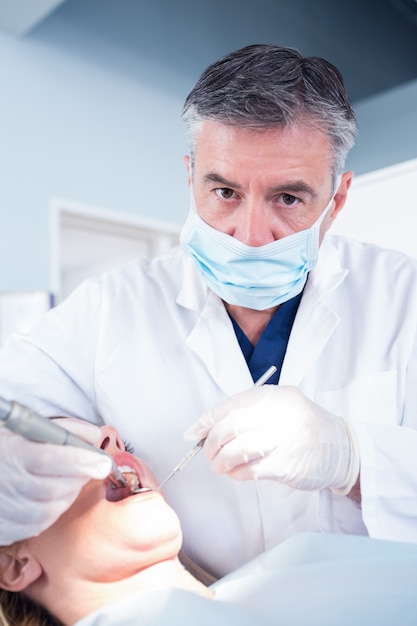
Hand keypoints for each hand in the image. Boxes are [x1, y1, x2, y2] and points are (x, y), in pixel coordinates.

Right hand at [0, 419, 111, 544]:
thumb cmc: (9, 449)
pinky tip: (53, 498)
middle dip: (80, 479)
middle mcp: (6, 482)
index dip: (80, 462)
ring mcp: (3, 508)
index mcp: (11, 452)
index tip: (102, 462)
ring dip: (68, 496)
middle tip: (90, 469)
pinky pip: (37, 526)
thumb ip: (64, 429)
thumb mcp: (29, 430)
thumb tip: (95, 435)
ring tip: (70, 481)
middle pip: (53, 488)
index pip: (48, 459)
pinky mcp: (3, 528)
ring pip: (49, 511)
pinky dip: (52, 512)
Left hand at [185, 386, 358, 492]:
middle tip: (208, 452)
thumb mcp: (280, 408)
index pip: (231, 406)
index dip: (207, 421)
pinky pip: (251, 470)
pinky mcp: (288, 465)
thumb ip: (249, 413)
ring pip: (238, 449)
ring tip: (219, 466)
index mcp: (275, 396)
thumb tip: (209, 429)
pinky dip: (237, 473)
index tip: (193, 433)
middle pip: (231, 426)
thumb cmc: (302, 428)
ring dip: (222, 460)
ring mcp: (286, 440)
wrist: (341, 449)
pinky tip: (236, 473)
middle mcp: (281, 414)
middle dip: (212, 442)